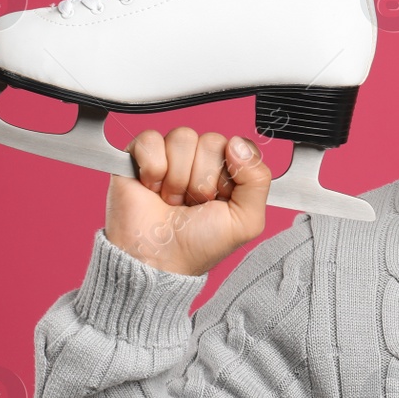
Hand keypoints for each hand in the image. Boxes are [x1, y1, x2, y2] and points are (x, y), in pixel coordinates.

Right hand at [104, 127, 271, 276]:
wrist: (158, 259)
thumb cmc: (199, 244)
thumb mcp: (246, 220)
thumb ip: (258, 180)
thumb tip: (238, 143)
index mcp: (229, 171)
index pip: (240, 145)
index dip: (232, 172)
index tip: (222, 197)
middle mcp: (201, 160)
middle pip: (211, 141)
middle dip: (202, 180)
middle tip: (193, 204)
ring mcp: (171, 155)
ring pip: (183, 138)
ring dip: (178, 177)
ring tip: (172, 200)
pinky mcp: (140, 155)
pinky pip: (151, 139)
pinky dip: (153, 169)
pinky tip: (152, 189)